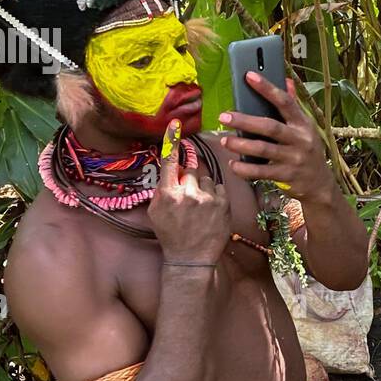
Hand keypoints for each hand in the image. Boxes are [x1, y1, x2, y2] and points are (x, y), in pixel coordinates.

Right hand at [148, 119, 230, 264]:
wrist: (191, 257)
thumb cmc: (171, 234)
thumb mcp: (156, 212)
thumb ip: (162, 189)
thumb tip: (170, 171)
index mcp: (169, 194)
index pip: (169, 161)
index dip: (172, 140)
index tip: (175, 123)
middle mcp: (188, 193)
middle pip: (191, 170)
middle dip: (189, 178)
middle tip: (188, 196)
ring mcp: (208, 198)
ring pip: (207, 178)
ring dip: (203, 187)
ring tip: (199, 207)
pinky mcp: (224, 204)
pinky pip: (219, 187)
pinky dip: (215, 195)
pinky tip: (209, 210)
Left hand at [219, 73, 334, 202]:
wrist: (320, 184)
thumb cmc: (308, 151)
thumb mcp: (306, 128)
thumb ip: (293, 106)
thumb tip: (286, 80)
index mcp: (303, 124)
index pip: (285, 102)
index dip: (267, 88)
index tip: (249, 76)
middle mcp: (300, 140)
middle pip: (270, 127)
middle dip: (245, 121)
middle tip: (224, 116)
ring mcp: (294, 159)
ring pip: (263, 149)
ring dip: (241, 145)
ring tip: (225, 141)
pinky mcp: (286, 176)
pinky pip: (261, 172)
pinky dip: (245, 169)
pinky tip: (233, 164)